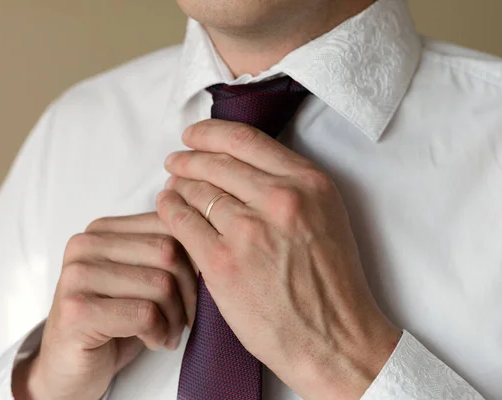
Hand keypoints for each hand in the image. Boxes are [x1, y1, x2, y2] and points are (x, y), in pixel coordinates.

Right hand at [12, 213, 196, 399]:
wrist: (68, 367)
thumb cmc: (114, 321)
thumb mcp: (141, 279)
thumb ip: (165, 254)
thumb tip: (209, 244)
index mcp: (103, 229)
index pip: (169, 225)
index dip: (195, 260)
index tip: (199, 289)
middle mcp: (85, 244)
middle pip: (169, 252)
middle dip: (189, 291)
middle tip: (187, 319)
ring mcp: (76, 275)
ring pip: (160, 284)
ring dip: (176, 318)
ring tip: (170, 333)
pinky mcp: (76, 310)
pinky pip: (144, 314)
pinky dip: (160, 333)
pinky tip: (154, 341)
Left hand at [157, 120, 401, 399]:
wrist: (335, 339)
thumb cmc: (332, 283)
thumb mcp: (325, 216)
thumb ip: (289, 186)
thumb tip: (240, 167)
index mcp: (308, 183)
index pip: (246, 140)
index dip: (210, 133)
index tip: (194, 135)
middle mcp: (280, 200)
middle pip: (216, 163)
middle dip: (189, 158)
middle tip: (175, 161)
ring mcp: (249, 231)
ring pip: (197, 190)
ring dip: (178, 185)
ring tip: (171, 187)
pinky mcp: (223, 263)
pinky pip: (182, 222)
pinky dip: (169, 210)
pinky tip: (166, 207)